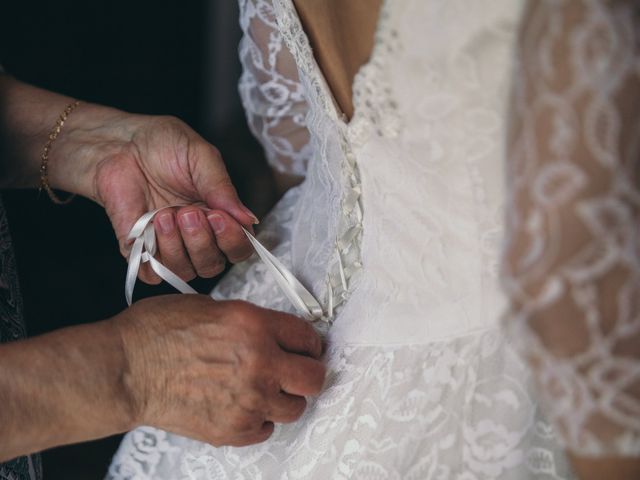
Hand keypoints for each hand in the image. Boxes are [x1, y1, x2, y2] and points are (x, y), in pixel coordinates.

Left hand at [53, 107, 256, 283]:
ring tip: (164, 213)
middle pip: (213, 265)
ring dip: (177, 245)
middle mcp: (198, 237)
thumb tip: (249, 220)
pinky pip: (152, 273)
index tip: (218, 217)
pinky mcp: (140, 252)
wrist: (120, 144)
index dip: (233, 240)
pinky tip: (149, 225)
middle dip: (202, 242)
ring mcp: (169, 247)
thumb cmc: (163, 146)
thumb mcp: (202, 158)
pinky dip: (153, 254)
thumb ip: (224, 190)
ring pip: (185, 271)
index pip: (239, 248)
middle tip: (188, 212)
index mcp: (219, 217)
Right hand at [114, 295, 325, 446]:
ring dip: (283, 398)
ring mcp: (249, 400)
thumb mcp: (212, 307)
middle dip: (308, 373)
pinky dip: (258, 419)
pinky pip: (266, 429)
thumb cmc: (157, 332)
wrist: (126, 369)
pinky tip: (240, 405)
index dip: (309, 343)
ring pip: (294, 408)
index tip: (306, 349)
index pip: (308, 338)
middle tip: (296, 372)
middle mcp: (260, 363)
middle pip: (314, 378)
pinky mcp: (233, 430)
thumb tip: (274, 334)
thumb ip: (251, 322)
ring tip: (262, 389)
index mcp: (255, 325)